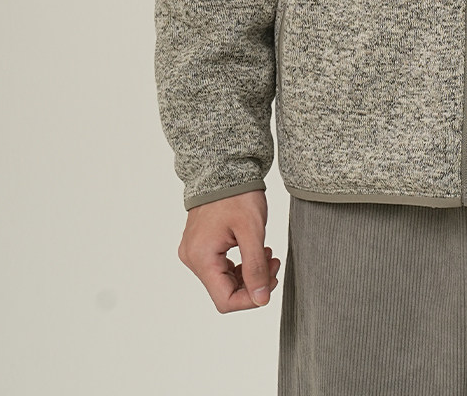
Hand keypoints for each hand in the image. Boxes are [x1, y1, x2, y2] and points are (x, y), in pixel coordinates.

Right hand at [177, 189, 281, 312]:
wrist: (224, 166)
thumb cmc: (237, 194)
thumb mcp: (252, 231)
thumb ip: (255, 268)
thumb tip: (260, 300)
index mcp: (201, 257)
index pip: (225, 300)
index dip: (250, 300)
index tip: (271, 283)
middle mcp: (193, 258)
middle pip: (225, 290)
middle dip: (253, 283)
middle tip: (274, 264)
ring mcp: (195, 251)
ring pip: (225, 280)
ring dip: (249, 273)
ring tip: (268, 254)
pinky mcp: (202, 245)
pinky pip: (222, 266)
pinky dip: (241, 264)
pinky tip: (257, 251)